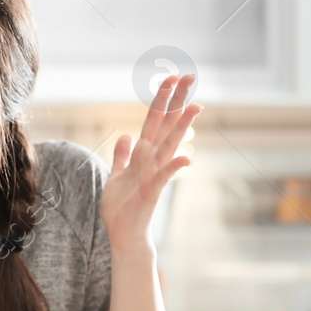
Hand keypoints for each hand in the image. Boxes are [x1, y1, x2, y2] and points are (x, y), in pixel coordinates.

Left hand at [103, 73, 201, 253]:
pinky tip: (186, 158)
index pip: (155, 121)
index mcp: (144, 155)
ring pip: (168, 147)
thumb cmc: (123, 206)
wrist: (123, 233)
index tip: (172, 78)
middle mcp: (153, 161)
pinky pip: (163, 177)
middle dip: (177, 102)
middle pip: (166, 126)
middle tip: (190, 77)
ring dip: (180, 128)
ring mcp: (155, 175)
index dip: (162, 100)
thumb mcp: (117, 175)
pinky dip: (173, 168)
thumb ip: (122, 156)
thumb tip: (126, 136)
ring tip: (193, 107)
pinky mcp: (152, 192)